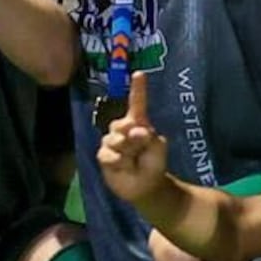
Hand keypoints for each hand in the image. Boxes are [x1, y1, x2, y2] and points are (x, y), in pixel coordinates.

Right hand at [91, 67, 170, 207]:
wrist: (145, 186)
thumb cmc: (153, 163)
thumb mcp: (158, 148)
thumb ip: (149, 137)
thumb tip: (134, 130)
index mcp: (137, 123)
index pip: (136, 103)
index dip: (137, 89)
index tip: (139, 74)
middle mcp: (122, 129)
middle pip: (122, 124)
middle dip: (133, 136)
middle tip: (141, 147)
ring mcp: (111, 142)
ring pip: (115, 140)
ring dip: (127, 151)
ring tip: (133, 161)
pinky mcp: (103, 156)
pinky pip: (108, 154)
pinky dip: (119, 161)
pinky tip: (124, 166)